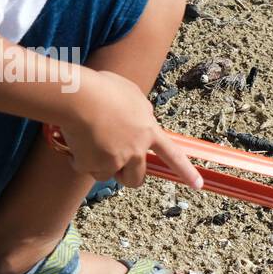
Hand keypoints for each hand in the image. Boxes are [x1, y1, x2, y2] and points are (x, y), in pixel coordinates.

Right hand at [59, 70, 202, 189]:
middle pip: (136, 178)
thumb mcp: (130, 92)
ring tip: (87, 143)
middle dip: (124, 176)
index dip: (186, 171)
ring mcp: (118, 159)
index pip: (173, 154)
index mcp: (148, 130)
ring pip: (107, 174)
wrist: (80, 97)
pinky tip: (74, 141)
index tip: (198, 185)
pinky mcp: (97, 165)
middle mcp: (137, 148)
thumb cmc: (101, 88)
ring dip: (97, 165)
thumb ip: (140, 109)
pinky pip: (86, 169)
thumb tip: (140, 115)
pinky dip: (78, 159)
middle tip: (111, 165)